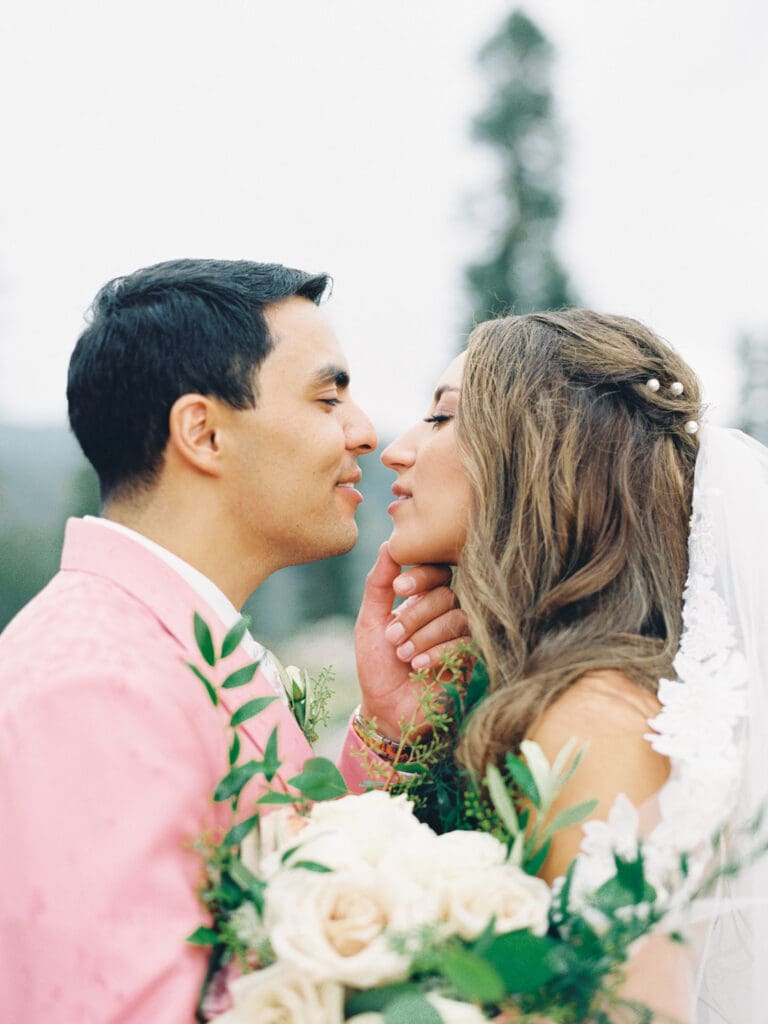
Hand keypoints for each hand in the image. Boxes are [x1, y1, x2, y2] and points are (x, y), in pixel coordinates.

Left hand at [354, 542, 469, 739]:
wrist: (386, 710)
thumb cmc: (377, 665)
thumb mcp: (369, 621)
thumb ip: (378, 584)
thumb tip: (389, 544)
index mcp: (422, 599)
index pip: (435, 570)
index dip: (421, 575)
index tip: (399, 589)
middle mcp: (444, 613)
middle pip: (446, 593)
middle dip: (416, 614)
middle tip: (393, 637)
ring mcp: (458, 636)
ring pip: (457, 617)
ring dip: (426, 635)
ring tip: (403, 654)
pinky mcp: (469, 659)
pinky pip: (466, 643)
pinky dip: (439, 652)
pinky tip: (419, 665)